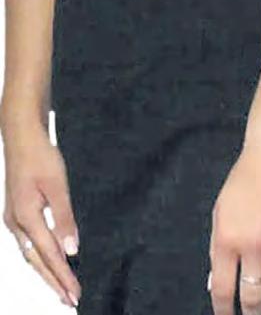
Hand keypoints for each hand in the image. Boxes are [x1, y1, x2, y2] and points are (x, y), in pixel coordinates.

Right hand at [1, 120, 81, 307]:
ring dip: (45, 272)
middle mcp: (16, 223)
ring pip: (29, 254)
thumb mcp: (57, 185)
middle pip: (36, 261)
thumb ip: (64, 218)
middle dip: (53, 282)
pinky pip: (26, 243)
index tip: (75, 294)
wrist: (21, 134)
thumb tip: (71, 249)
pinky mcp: (15, 211)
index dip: (63, 277)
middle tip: (69, 299)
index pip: (49, 255)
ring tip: (60, 287)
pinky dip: (38, 256)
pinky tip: (47, 259)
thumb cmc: (40, 155)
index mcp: (26, 218)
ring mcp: (13, 218)